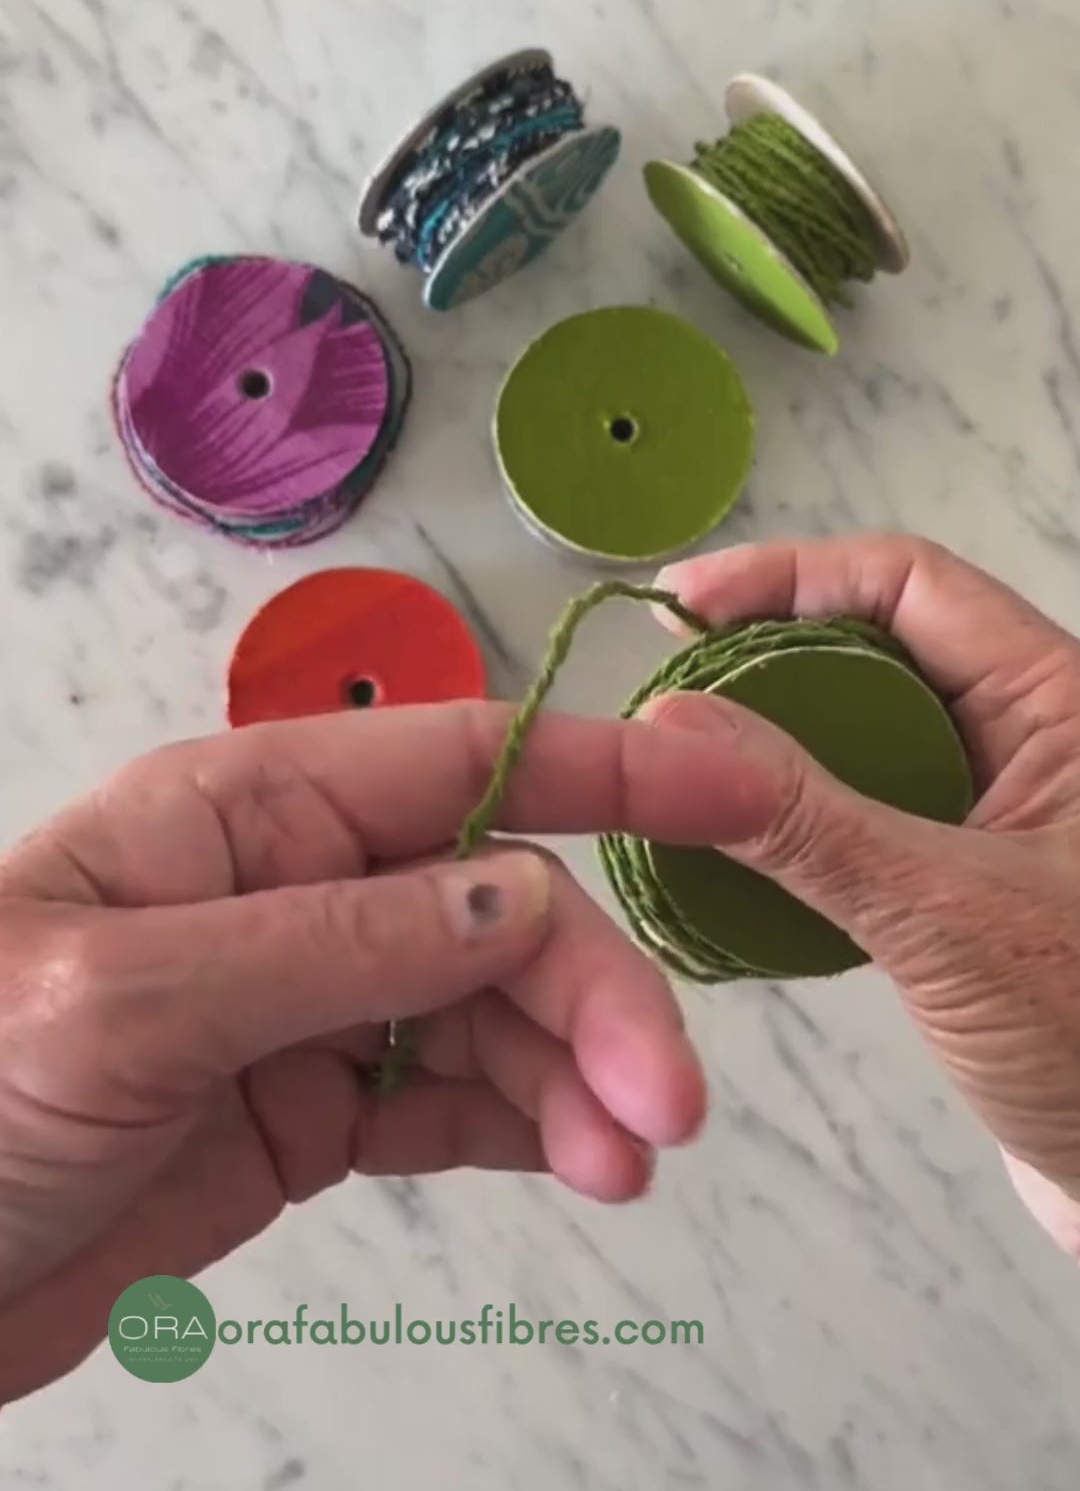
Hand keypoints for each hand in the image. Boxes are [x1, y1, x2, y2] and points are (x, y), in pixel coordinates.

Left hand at [0, 698, 774, 1399]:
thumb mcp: (133, 1000)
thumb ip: (336, 945)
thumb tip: (520, 897)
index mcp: (247, 813)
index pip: (464, 764)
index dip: (609, 771)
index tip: (736, 793)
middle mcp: (295, 888)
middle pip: (495, 911)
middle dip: (591, 992)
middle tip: (665, 1103)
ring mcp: (307, 1004)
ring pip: (488, 1012)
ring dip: (573, 1075)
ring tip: (626, 1162)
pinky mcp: (305, 1114)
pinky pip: (446, 1099)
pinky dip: (523, 1127)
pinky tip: (579, 1164)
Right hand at [651, 533, 1079, 1258]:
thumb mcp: (948, 918)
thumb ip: (807, 822)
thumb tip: (669, 729)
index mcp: (1060, 704)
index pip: (908, 582)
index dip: (788, 576)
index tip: (677, 610)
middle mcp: (1032, 739)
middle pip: (872, 648)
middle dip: (761, 660)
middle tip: (658, 700)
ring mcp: (999, 815)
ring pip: (860, 737)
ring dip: (769, 750)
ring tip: (671, 772)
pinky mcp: (969, 886)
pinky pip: (864, 819)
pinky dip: (792, 828)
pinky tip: (727, 857)